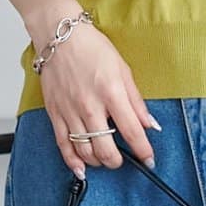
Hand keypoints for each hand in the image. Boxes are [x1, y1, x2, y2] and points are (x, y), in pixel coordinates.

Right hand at [38, 22, 158, 175]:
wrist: (59, 37)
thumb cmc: (91, 48)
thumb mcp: (123, 70)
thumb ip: (136, 101)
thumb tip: (150, 124)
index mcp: (111, 93)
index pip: (131, 131)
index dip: (143, 150)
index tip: (149, 159)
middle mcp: (90, 106)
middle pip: (106, 148)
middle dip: (118, 161)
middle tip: (123, 160)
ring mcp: (70, 111)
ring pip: (85, 150)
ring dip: (98, 161)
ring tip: (105, 159)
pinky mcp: (55, 113)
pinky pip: (63, 144)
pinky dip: (72, 161)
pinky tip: (81, 168)